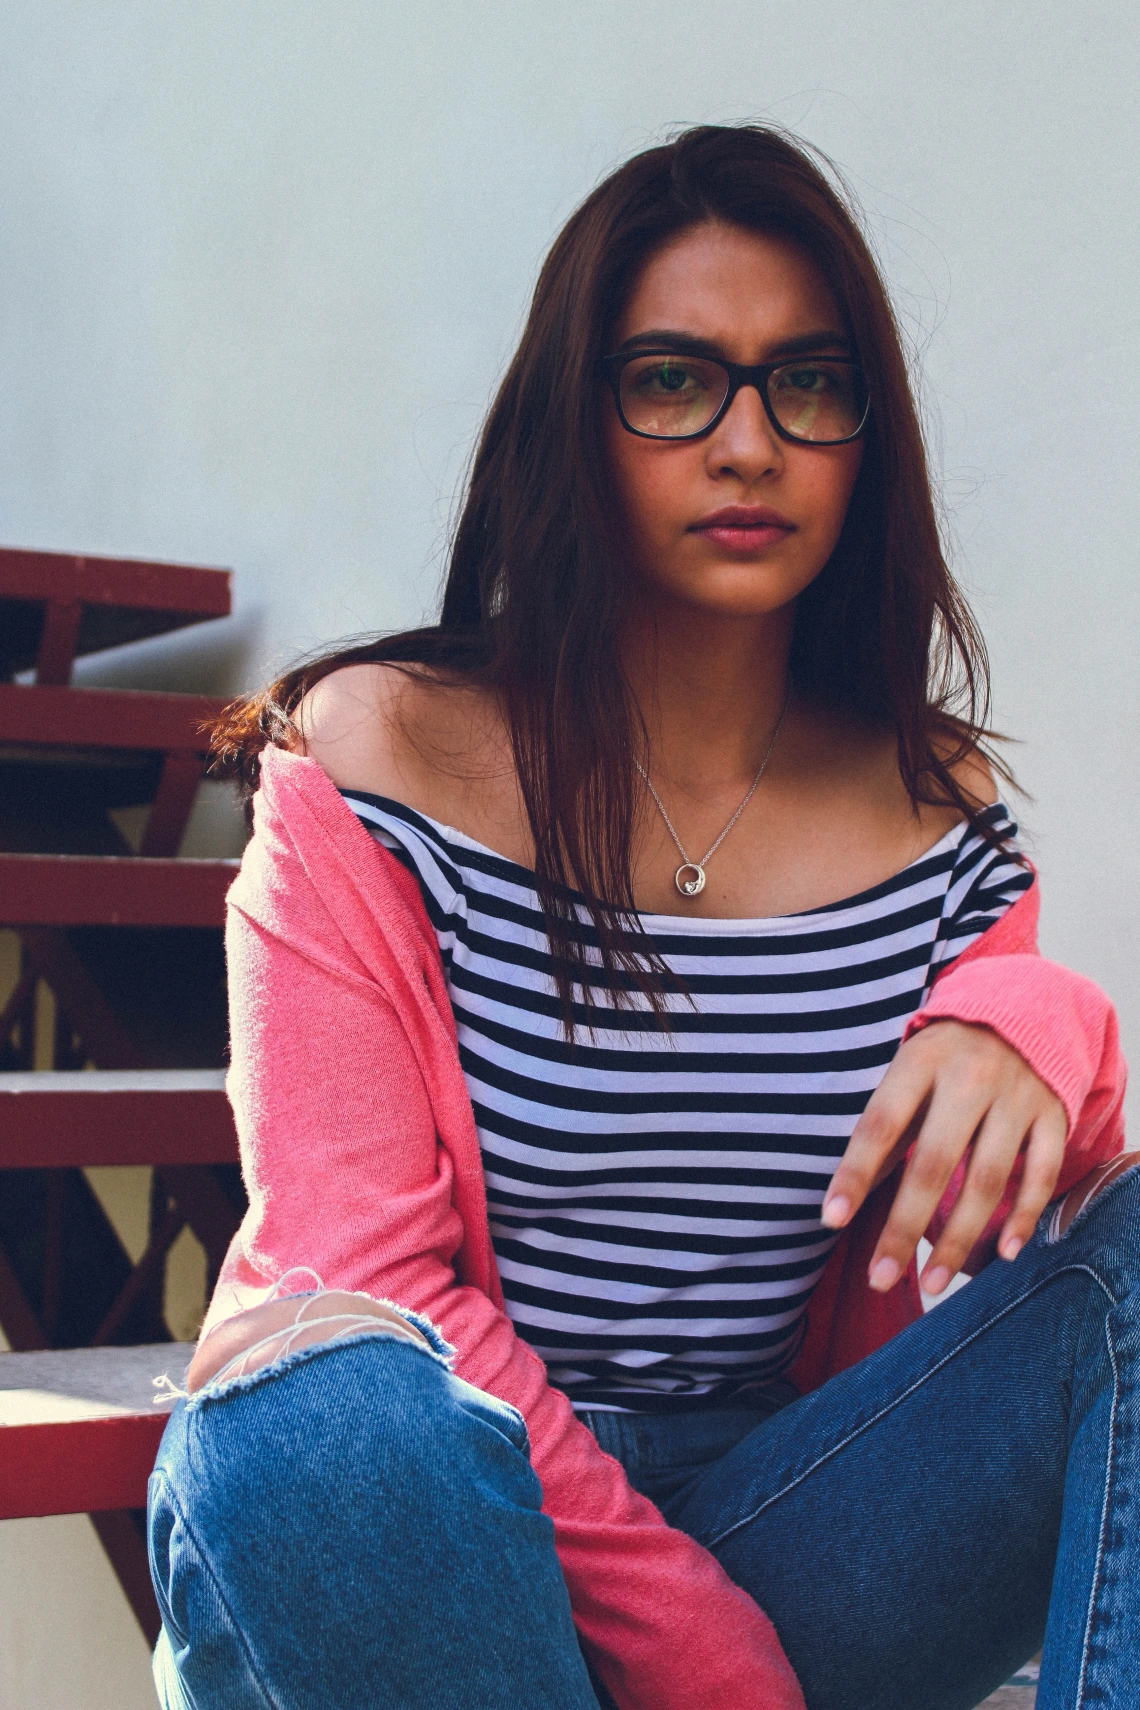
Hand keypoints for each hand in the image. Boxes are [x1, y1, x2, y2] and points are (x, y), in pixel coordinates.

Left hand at [821, 1020, 1067, 1295]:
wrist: (1020, 1014)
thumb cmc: (943, 1059)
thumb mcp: (906, 1075)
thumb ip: (884, 1132)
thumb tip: (844, 1199)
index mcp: (920, 1061)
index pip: (881, 1124)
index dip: (855, 1173)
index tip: (831, 1220)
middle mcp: (969, 1078)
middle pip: (935, 1163)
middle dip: (905, 1227)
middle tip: (880, 1277)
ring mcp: (1016, 1097)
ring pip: (988, 1178)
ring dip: (958, 1238)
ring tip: (932, 1283)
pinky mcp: (1053, 1115)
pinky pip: (1042, 1174)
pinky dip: (1023, 1217)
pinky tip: (1001, 1254)